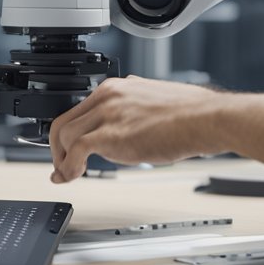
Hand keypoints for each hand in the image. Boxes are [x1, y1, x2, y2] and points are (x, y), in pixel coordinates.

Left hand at [48, 75, 225, 182]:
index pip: (78, 110)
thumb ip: (133, 107)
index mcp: (116, 87)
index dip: (68, 134)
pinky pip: (76, 150)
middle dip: (57, 148)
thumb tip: (127, 125)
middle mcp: (107, 96)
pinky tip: (73, 177)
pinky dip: (69, 167)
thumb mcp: (153, 100)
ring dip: (62, 160)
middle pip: (63, 122)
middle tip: (61, 167)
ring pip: (64, 136)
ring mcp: (108, 113)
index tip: (68, 150)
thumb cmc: (190, 113)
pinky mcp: (111, 134)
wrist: (206, 119)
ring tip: (69, 176)